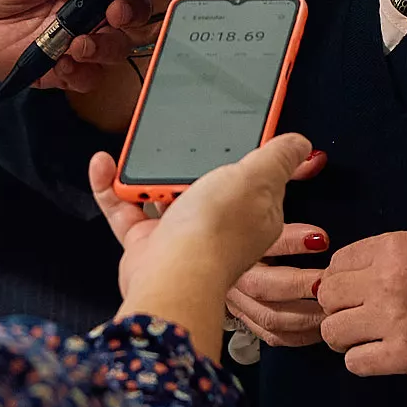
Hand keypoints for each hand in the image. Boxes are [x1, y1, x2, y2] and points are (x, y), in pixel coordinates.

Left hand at [0, 0, 140, 85]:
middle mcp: (85, 5)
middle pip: (130, 15)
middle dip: (129, 18)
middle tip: (111, 17)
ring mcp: (76, 37)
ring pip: (115, 48)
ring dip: (105, 48)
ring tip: (78, 45)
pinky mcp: (62, 65)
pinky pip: (88, 76)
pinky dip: (82, 74)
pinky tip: (64, 64)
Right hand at [108, 136, 319, 360]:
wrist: (173, 275)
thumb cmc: (216, 229)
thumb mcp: (258, 177)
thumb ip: (279, 158)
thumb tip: (302, 144)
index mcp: (251, 210)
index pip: (251, 177)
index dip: (243, 155)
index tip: (228, 131)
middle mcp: (215, 222)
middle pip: (201, 181)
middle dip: (184, 160)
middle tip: (177, 136)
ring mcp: (178, 233)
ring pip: (159, 192)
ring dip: (144, 170)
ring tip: (136, 149)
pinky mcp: (145, 242)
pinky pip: (124, 207)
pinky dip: (110, 185)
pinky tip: (103, 163)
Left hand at [315, 229, 406, 385]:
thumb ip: (389, 265)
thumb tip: (348, 286)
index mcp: (396, 246)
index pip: (337, 263)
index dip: (344, 283)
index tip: (359, 295)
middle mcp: (389, 276)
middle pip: (326, 295)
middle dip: (339, 310)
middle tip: (362, 321)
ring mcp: (394, 316)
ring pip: (332, 331)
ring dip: (347, 340)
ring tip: (372, 341)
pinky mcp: (402, 354)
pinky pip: (354, 362)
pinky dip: (364, 363)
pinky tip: (386, 358)